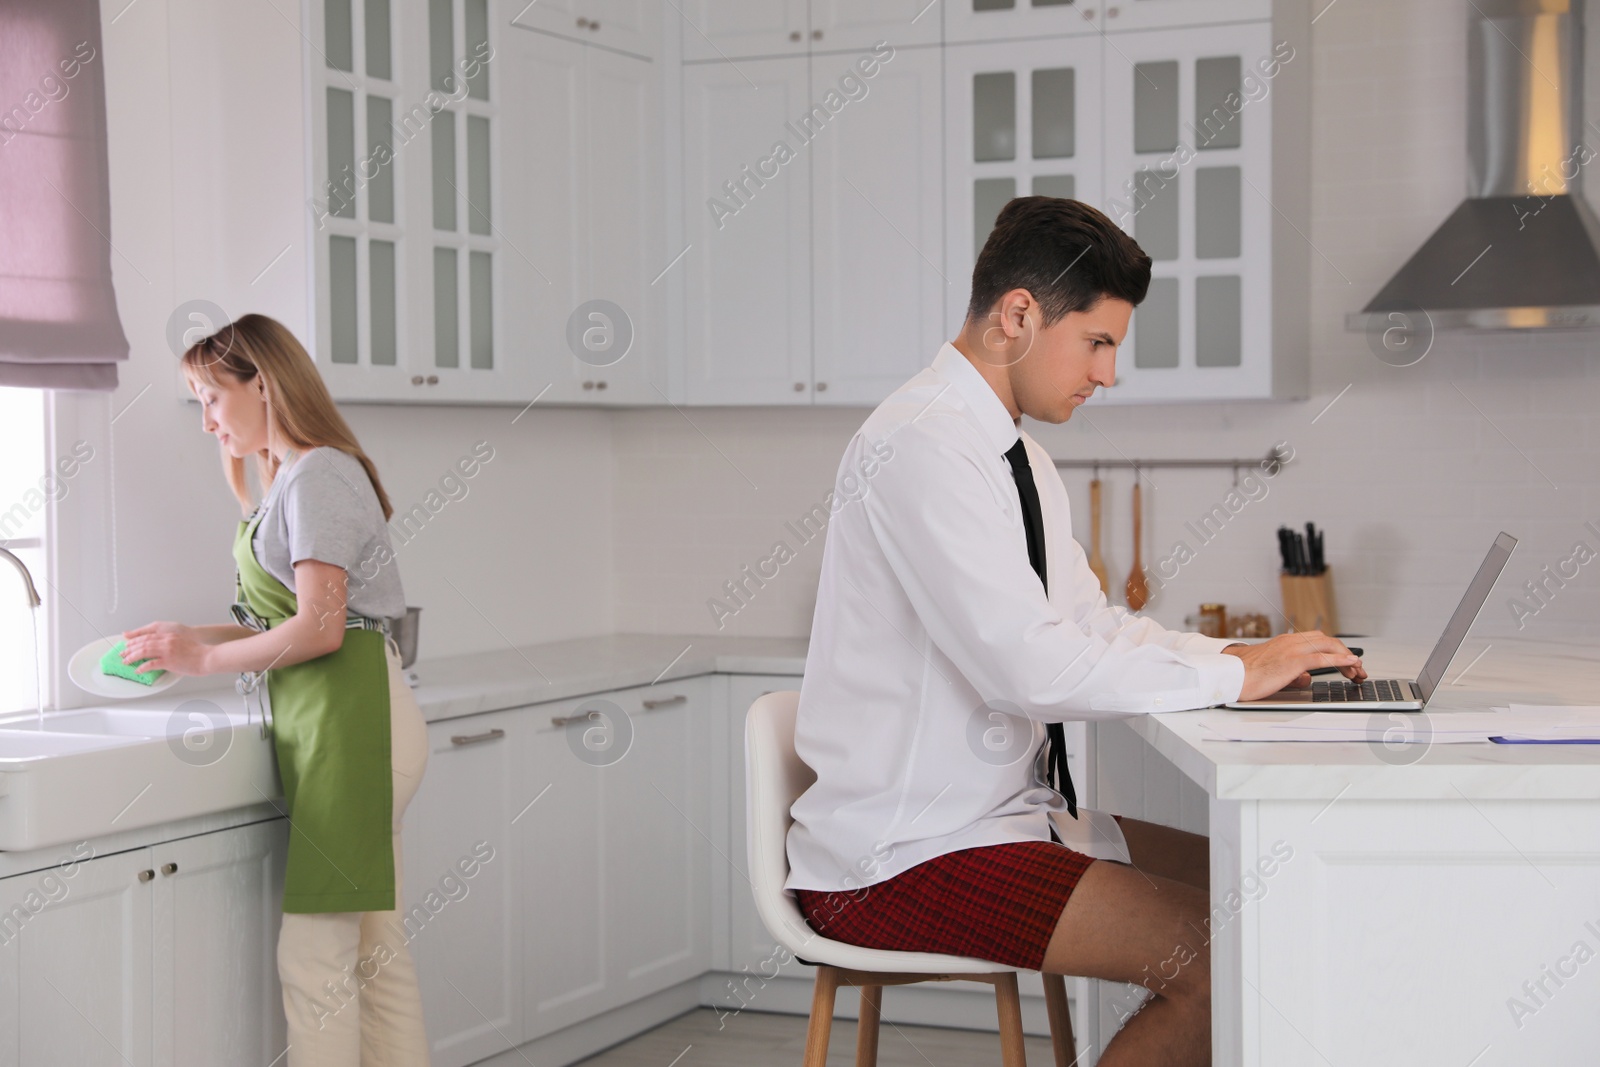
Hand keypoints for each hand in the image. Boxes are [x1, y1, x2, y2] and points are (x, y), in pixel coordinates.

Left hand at [121, 622, 211, 676]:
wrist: (208, 658)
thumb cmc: (199, 653)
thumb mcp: (183, 643)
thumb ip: (170, 644)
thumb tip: (160, 651)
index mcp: (169, 636)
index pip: (147, 636)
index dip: (135, 641)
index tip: (128, 645)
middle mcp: (167, 641)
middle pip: (143, 643)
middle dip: (130, 649)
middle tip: (123, 654)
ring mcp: (167, 650)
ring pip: (143, 651)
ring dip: (132, 657)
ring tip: (126, 662)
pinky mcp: (169, 661)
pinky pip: (151, 664)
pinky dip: (142, 667)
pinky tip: (138, 670)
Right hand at [1222, 630, 1365, 700]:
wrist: (1231, 677)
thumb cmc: (1247, 677)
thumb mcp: (1275, 673)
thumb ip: (1293, 673)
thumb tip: (1307, 677)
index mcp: (1285, 642)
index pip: (1317, 640)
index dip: (1336, 650)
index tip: (1347, 663)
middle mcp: (1290, 641)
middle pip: (1326, 640)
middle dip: (1345, 653)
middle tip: (1357, 670)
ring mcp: (1291, 649)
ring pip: (1328, 646)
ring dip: (1347, 658)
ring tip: (1357, 671)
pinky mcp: (1292, 661)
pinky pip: (1322, 658)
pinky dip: (1340, 659)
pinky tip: (1351, 664)